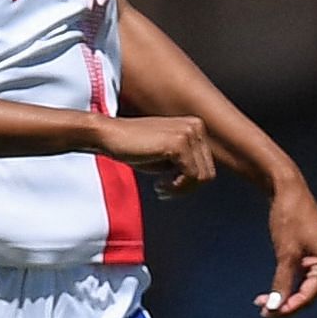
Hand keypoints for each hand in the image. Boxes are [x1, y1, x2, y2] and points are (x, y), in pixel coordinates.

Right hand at [90, 114, 214, 194]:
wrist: (108, 135)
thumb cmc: (132, 147)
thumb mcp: (165, 156)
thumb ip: (184, 162)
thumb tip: (200, 180)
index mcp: (195, 126)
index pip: (206, 164)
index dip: (188, 182)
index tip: (168, 186)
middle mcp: (196, 126)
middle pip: (208, 172)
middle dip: (186, 188)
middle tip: (163, 191)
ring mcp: (189, 133)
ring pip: (202, 176)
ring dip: (181, 189)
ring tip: (161, 188)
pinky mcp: (179, 144)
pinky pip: (190, 176)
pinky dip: (176, 187)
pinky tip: (158, 185)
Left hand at [258, 175, 316, 317]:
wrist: (287, 189)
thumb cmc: (289, 218)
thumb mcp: (285, 253)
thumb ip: (282, 282)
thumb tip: (275, 308)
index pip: (310, 294)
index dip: (290, 307)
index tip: (270, 316)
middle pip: (307, 294)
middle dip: (285, 304)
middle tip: (263, 315)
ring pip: (300, 287)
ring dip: (282, 297)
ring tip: (261, 304)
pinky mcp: (307, 254)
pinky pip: (297, 277)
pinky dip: (283, 285)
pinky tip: (267, 294)